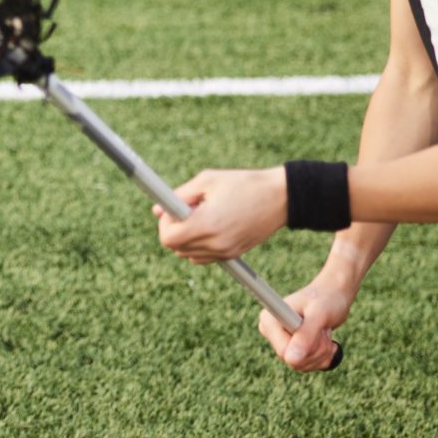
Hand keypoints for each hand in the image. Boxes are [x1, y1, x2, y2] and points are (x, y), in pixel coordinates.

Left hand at [154, 166, 286, 262]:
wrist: (281, 198)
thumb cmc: (244, 184)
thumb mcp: (207, 180)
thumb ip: (179, 195)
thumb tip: (157, 210)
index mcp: (206, 224)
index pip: (168, 238)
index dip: (165, 223)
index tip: (173, 209)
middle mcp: (215, 244)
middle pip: (176, 248)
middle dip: (175, 229)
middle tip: (188, 209)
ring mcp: (226, 252)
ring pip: (189, 255)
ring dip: (187, 238)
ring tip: (203, 216)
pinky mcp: (234, 254)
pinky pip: (205, 257)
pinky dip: (200, 245)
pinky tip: (212, 226)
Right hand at [257, 276, 350, 372]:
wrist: (334, 296)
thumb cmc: (326, 299)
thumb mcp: (319, 315)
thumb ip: (305, 335)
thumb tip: (290, 360)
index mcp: (269, 320)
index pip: (284, 351)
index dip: (306, 347)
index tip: (319, 329)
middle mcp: (271, 332)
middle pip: (294, 361)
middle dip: (316, 349)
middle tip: (324, 330)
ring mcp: (281, 342)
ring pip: (303, 366)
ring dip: (322, 353)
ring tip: (324, 332)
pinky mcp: (292, 350)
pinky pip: (308, 367)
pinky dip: (323, 357)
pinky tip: (326, 341)